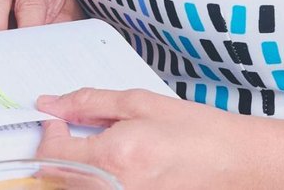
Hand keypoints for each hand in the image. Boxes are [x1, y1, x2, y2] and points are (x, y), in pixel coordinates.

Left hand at [35, 88, 283, 189]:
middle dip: (61, 149)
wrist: (235, 162)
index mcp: (115, 155)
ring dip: (78, 165)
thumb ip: (90, 102)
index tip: (58, 118)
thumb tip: (52, 104)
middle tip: (78, 128)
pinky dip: (98, 177)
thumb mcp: (140, 102)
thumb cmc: (195, 130)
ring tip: (108, 145)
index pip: (52, 152)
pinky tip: (122, 163)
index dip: (48, 132)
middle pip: (57, 175)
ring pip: (76, 186)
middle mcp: (114, 187)